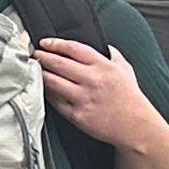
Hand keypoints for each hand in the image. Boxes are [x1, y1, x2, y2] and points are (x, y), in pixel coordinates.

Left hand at [36, 37, 155, 150]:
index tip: (44, 43)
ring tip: (33, 70)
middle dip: (42, 57)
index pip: (74, 48)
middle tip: (33, 54)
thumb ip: (114, 56)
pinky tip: (42, 89)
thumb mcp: (126, 70)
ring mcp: (83, 98)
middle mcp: (92, 80)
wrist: (136, 125)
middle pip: (59, 63)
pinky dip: (48, 94)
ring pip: (53, 82)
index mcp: (103, 66)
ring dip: (40, 74)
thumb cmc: (130, 98)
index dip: (55, 44)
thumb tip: (106, 46)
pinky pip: (56, 102)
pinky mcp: (77, 115)